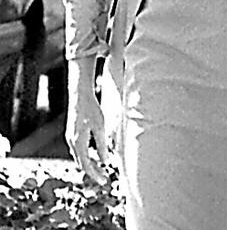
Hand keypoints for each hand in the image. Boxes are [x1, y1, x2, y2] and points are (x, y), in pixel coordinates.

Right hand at [65, 60, 107, 183]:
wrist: (79, 96)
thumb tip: (106, 161)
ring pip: (79, 157)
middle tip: (104, 178)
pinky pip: (78, 150)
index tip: (104, 181)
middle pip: (81, 163)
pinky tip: (94, 156)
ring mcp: (70, 138)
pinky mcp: (71, 134)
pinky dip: (86, 156)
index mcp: (78, 142)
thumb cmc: (92, 109)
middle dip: (92, 172)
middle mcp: (71, 142)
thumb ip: (102, 144)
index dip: (95, 174)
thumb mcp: (100, 127)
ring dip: (89, 164)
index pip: (86, 164)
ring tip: (101, 169)